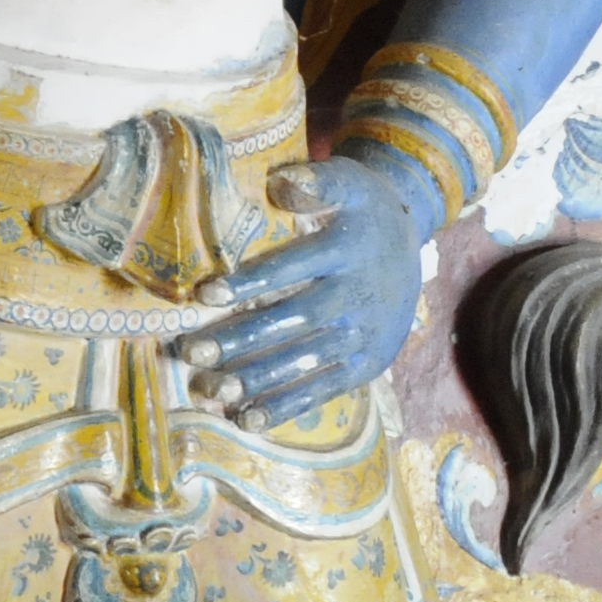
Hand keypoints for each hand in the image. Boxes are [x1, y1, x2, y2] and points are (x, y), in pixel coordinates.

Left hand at [168, 149, 440, 430]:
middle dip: (240, 340)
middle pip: (293, 322)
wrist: (410, 241)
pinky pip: (324, 389)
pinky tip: (247, 420)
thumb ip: (318, 181)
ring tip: (210, 391)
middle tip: (191, 352)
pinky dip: (286, 407)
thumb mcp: (348, 183)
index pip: (291, 269)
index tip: (205, 294)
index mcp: (344, 253)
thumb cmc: (360, 209)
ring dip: (256, 380)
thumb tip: (284, 181)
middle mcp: (355, 299)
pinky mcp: (365, 365)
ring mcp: (362, 337)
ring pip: (304, 363)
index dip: (249, 283)